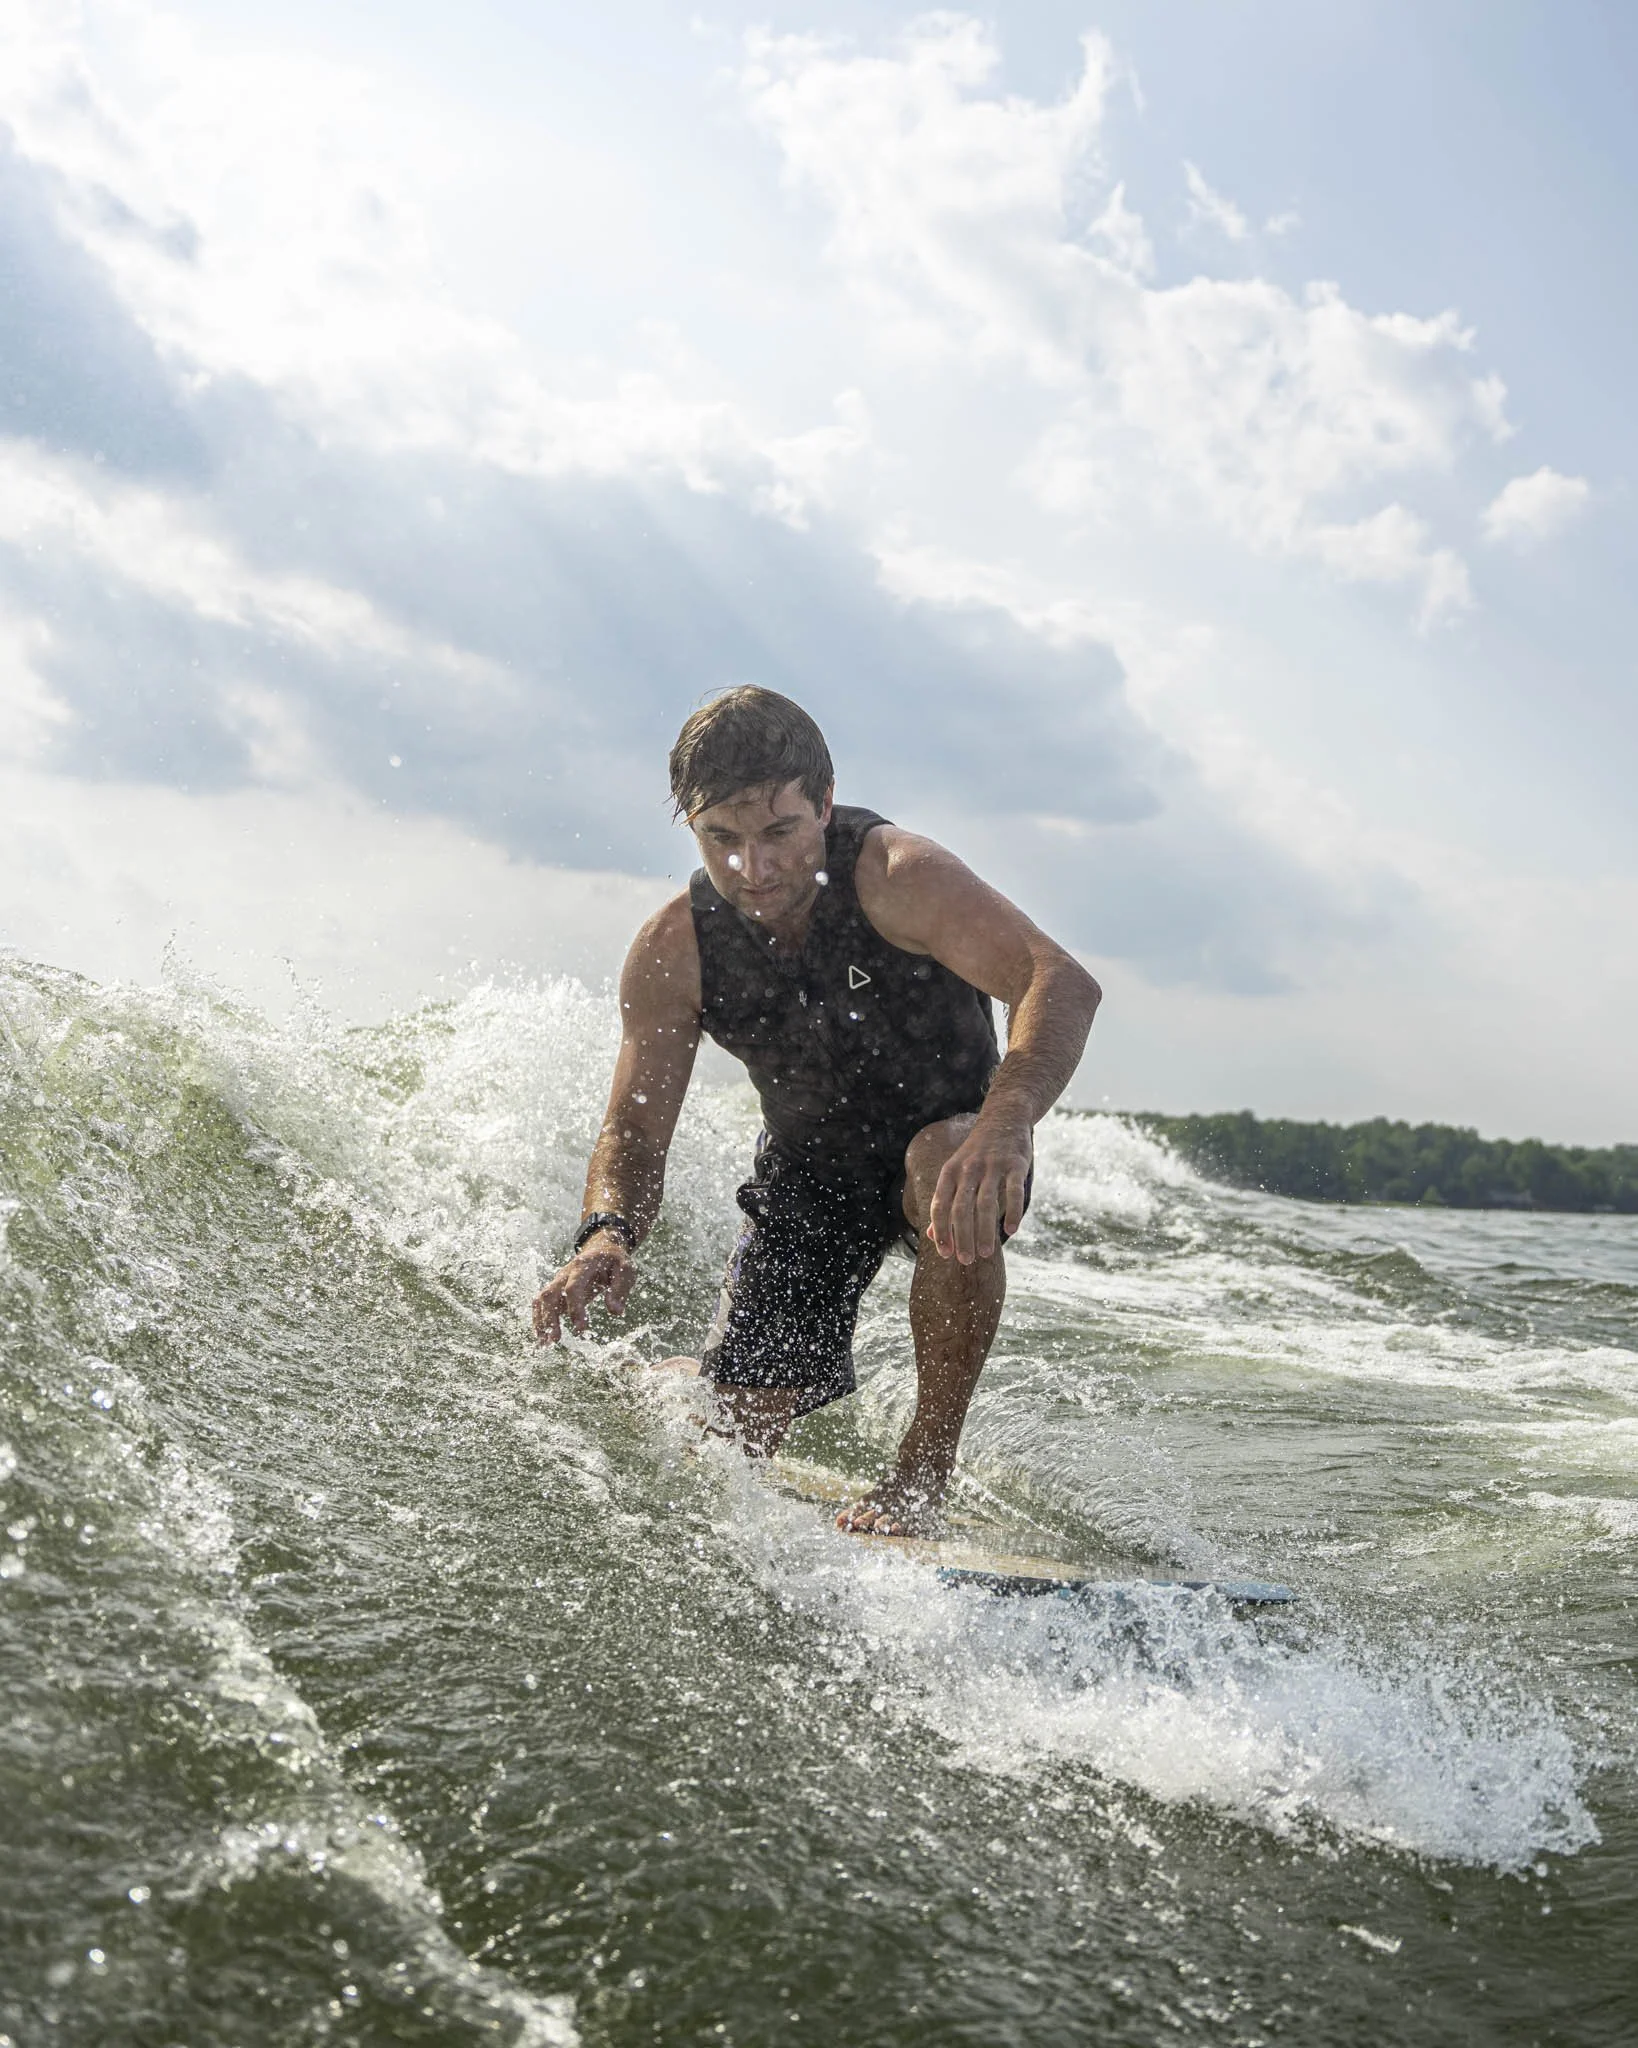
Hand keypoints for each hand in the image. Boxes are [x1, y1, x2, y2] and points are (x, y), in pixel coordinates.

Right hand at [531, 1233, 636, 1344]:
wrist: (602, 1248)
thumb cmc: (615, 1261)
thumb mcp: (626, 1270)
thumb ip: (620, 1290)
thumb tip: (615, 1311)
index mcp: (583, 1266)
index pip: (573, 1287)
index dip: (575, 1309)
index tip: (581, 1329)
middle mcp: (566, 1273)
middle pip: (550, 1294)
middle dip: (550, 1317)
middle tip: (555, 1339)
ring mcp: (559, 1281)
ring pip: (542, 1299)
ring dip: (541, 1320)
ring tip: (545, 1344)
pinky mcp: (557, 1289)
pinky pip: (542, 1303)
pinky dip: (539, 1319)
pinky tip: (542, 1337)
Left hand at [927, 1118, 1031, 1263]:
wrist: (1004, 1118)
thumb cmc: (977, 1154)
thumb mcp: (955, 1172)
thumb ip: (945, 1202)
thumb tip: (932, 1236)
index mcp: (950, 1171)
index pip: (940, 1205)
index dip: (941, 1231)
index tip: (945, 1254)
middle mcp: (969, 1168)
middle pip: (961, 1208)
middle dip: (962, 1237)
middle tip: (965, 1261)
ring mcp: (993, 1166)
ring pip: (986, 1204)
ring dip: (984, 1231)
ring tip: (985, 1254)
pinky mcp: (1016, 1164)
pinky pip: (1013, 1192)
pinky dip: (1013, 1212)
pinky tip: (1011, 1231)